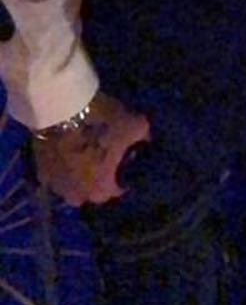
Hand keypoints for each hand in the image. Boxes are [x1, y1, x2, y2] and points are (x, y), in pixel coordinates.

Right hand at [32, 91, 149, 206]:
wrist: (60, 107)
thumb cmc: (102, 123)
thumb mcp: (137, 126)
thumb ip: (144, 139)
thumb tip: (147, 140)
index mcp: (102, 192)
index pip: (120, 188)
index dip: (125, 171)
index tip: (127, 156)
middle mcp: (77, 197)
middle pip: (95, 187)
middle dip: (102, 173)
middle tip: (107, 150)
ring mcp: (55, 186)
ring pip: (75, 181)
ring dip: (82, 169)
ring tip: (88, 147)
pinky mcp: (40, 171)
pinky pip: (59, 172)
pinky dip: (65, 162)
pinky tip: (71, 146)